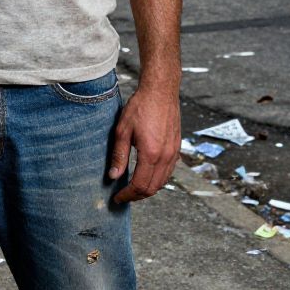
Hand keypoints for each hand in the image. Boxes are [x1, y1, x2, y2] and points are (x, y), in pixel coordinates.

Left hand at [108, 83, 180, 202]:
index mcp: (151, 154)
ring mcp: (174, 153)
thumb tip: (113, 176)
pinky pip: (168, 172)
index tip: (117, 198)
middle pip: (152, 188)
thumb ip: (119, 155)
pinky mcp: (177, 148)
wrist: (160, 91)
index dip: (127, 195)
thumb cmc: (140, 107)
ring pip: (162, 182)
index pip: (139, 185)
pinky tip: (146, 174)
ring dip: (148, 189)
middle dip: (137, 196)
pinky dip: (157, 179)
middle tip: (123, 195)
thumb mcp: (123, 130)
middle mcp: (166, 156)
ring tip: (132, 188)